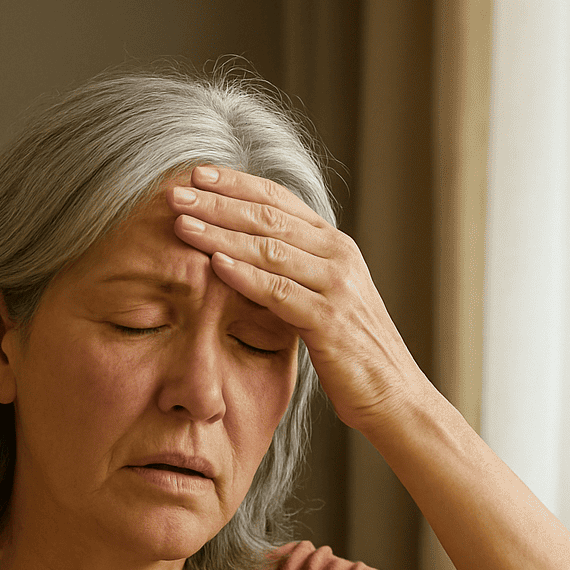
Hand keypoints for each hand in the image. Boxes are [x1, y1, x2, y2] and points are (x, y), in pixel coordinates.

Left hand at [166, 165, 431, 433]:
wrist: (394, 396)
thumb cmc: (351, 354)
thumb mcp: (322, 302)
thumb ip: (294, 275)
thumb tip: (246, 259)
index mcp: (334, 246)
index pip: (279, 199)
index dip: (236, 183)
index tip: (196, 173)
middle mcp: (338, 255)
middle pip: (268, 216)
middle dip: (218, 202)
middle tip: (175, 192)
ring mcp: (337, 286)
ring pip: (269, 248)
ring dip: (220, 233)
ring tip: (182, 224)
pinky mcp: (330, 321)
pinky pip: (279, 292)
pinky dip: (245, 275)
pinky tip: (214, 264)